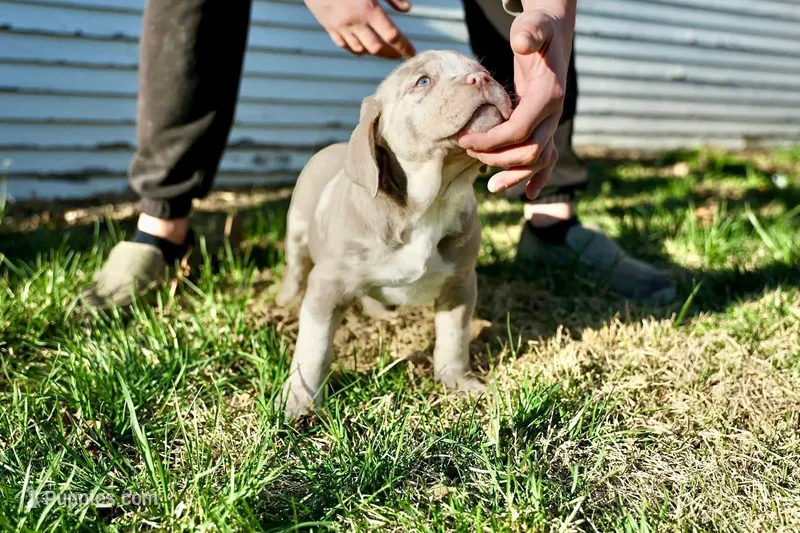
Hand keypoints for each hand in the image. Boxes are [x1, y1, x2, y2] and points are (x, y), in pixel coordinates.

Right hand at [304, 0, 415, 59]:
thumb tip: (407, 9)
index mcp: (368, 9)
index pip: (392, 36)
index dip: (404, 47)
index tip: (411, 54)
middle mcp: (355, 22)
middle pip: (376, 48)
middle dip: (390, 54)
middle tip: (398, 55)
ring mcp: (340, 27)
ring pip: (360, 50)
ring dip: (373, 52)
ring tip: (382, 50)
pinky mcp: (329, 27)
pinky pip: (344, 46)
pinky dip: (356, 49)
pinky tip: (363, 47)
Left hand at [459, 7, 573, 198]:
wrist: (552, 35)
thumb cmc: (536, 31)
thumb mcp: (533, 26)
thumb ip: (530, 32)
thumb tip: (522, 43)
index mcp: (548, 94)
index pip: (520, 129)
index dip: (492, 140)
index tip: (465, 142)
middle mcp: (554, 112)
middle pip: (530, 150)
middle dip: (498, 159)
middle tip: (470, 155)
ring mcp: (552, 121)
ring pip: (539, 160)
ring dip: (516, 176)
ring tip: (492, 188)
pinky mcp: (546, 125)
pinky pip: (548, 157)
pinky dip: (539, 178)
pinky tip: (529, 196)